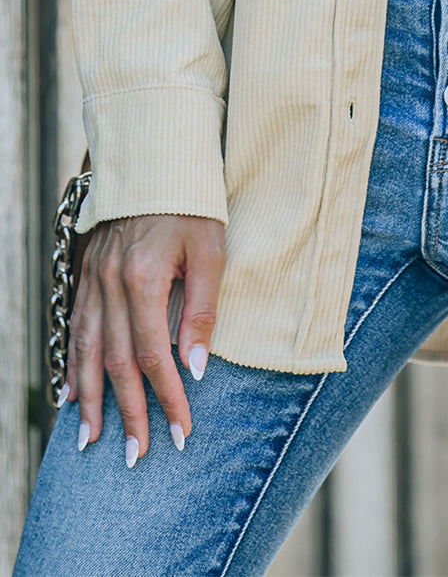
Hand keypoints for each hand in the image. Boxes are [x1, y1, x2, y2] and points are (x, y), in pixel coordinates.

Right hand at [64, 214, 225, 465]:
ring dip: (90, 399)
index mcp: (142, 279)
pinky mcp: (86, 273)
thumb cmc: (192, 204)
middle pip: (116, 363)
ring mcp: (92, 279)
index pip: (154, 356)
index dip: (168, 398)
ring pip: (87, 351)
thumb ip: (202, 309)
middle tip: (136, 457)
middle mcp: (109, 284)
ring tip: (90, 441)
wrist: (157, 158)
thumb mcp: (211, 250)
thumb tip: (197, 368)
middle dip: (127, 414)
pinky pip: (74, 327)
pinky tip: (70, 392)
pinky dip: (72, 363)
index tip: (180, 433)